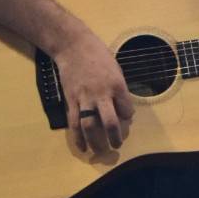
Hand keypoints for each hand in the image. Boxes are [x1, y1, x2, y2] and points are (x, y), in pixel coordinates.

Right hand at [53, 27, 133, 154]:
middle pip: (110, 123)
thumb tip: (122, 107)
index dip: (127, 116)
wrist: (72, 46)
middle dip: (115, 137)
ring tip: (100, 151)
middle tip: (117, 146)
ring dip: (96, 142)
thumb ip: (119, 89)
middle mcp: (101, 94)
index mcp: (117, 85)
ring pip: (90, 126)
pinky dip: (78, 138)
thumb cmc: (98, 54)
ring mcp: (84, 98)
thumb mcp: (116, 69)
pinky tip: (83, 147)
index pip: (126, 110)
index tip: (125, 117)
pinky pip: (74, 123)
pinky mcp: (71, 100)